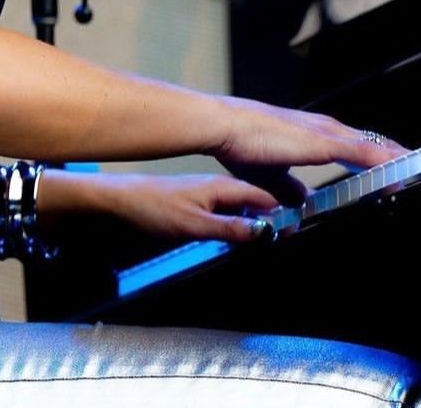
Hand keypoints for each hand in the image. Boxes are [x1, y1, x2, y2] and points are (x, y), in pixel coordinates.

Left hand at [88, 171, 282, 245]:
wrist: (118, 202)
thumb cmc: (151, 209)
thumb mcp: (193, 225)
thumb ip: (230, 229)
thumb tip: (265, 232)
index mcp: (221, 187)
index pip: (264, 195)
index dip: (285, 209)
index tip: (302, 221)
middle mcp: (217, 188)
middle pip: (258, 199)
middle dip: (279, 212)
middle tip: (296, 228)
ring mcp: (207, 195)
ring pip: (244, 205)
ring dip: (262, 217)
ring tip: (278, 231)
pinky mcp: (197, 204)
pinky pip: (230, 210)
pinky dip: (244, 220)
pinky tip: (246, 231)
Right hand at [212, 96, 407, 204]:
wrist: (226, 126)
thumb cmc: (242, 142)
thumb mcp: (271, 176)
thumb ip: (290, 190)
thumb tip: (303, 205)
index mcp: (315, 135)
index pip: (357, 147)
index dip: (378, 161)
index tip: (396, 175)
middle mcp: (326, 129)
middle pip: (373, 144)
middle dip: (396, 160)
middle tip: (417, 173)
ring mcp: (328, 133)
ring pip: (375, 146)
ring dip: (398, 160)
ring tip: (418, 172)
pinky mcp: (325, 141)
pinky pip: (366, 152)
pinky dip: (387, 161)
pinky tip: (402, 171)